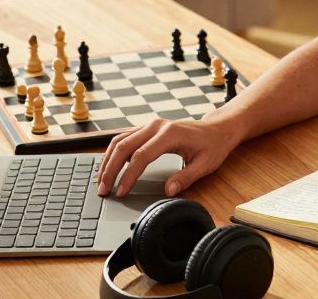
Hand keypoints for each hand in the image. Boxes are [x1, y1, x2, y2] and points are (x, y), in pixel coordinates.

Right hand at [97, 116, 240, 197]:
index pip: (141, 156)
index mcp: (169, 134)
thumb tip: (168, 191)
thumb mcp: (204, 164)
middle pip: (124, 146)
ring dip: (107, 161)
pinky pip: (124, 138)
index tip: (121, 192)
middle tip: (103, 190)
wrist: (216, 129)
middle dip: (110, 170)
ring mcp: (150, 125)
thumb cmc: (212, 146)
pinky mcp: (147, 128)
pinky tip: (108, 166)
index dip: (128, 175)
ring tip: (101, 181)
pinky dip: (113, 152)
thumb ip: (185, 178)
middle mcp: (156, 126)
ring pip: (120, 140)